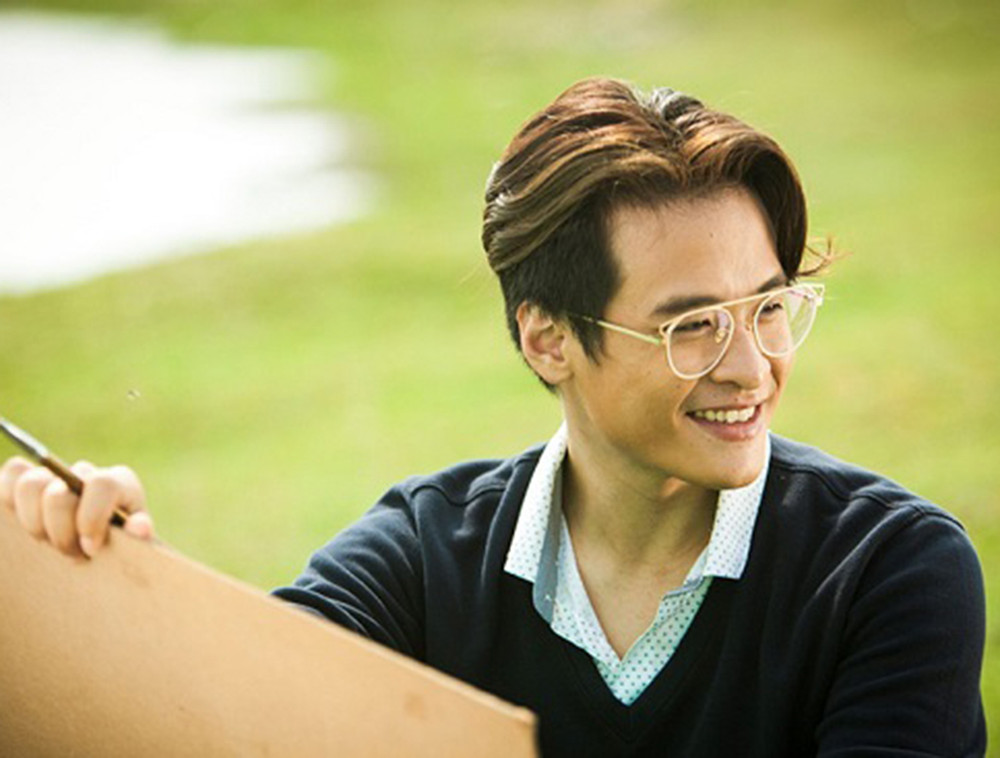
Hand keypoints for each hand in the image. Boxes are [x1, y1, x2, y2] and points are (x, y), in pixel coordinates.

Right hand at [0, 456, 153, 557]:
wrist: (97, 553)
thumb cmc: (120, 550)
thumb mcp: (136, 548)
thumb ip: (139, 538)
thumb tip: (140, 528)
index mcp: (118, 484)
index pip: (101, 484)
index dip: (91, 517)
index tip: (90, 548)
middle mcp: (84, 474)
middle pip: (59, 491)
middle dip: (60, 532)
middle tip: (70, 554)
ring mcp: (53, 477)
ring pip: (30, 481)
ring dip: (33, 521)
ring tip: (46, 541)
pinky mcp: (25, 484)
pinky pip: (10, 475)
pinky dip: (8, 500)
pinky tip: (19, 526)